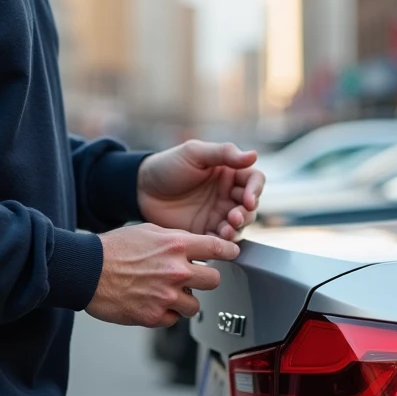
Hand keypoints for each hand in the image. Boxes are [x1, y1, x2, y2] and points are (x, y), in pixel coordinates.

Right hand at [86, 224, 239, 327]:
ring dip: (185, 300)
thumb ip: (174, 239)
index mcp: (176, 246)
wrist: (86, 271)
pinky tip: (151, 302)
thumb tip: (194, 246)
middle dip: (205, 279)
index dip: (229, 251)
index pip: (217, 247)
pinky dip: (166, 314)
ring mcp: (166, 297)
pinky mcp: (154, 317)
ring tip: (166, 293)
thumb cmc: (112, 249)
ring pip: (195, 305)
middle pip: (214, 281)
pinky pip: (173, 320)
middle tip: (193, 278)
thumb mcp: (147, 231)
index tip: (233, 253)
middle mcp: (176, 272)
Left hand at [137, 140, 265, 240]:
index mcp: (229, 172)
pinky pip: (221, 239)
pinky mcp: (205, 231)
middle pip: (250, 206)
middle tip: (234, 217)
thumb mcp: (195, 153)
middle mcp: (227, 194)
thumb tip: (254, 156)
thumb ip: (224, 153)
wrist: (141, 189)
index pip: (254, 181)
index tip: (248, 199)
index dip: (255, 190)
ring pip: (239, 225)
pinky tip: (218, 240)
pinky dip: (223, 242)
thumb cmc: (167, 166)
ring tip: (226, 230)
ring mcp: (217, 214)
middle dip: (246, 213)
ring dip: (237, 229)